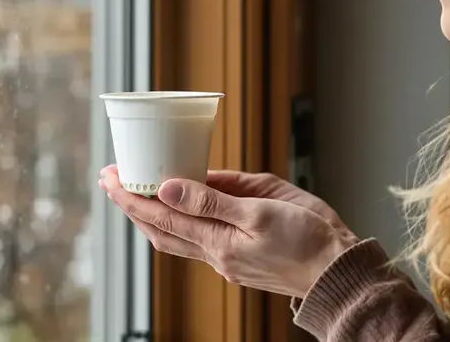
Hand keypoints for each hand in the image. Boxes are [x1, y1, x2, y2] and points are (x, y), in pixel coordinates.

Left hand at [99, 165, 358, 298]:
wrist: (339, 273)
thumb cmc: (310, 239)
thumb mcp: (260, 209)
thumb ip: (212, 199)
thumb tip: (168, 187)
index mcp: (219, 242)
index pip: (162, 216)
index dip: (132, 197)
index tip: (111, 177)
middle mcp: (217, 255)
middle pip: (161, 229)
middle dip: (132, 205)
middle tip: (110, 180)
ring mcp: (227, 259)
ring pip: (176, 238)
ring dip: (150, 216)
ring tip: (132, 195)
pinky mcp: (240, 259)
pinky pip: (197, 241)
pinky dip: (178, 224)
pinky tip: (175, 211)